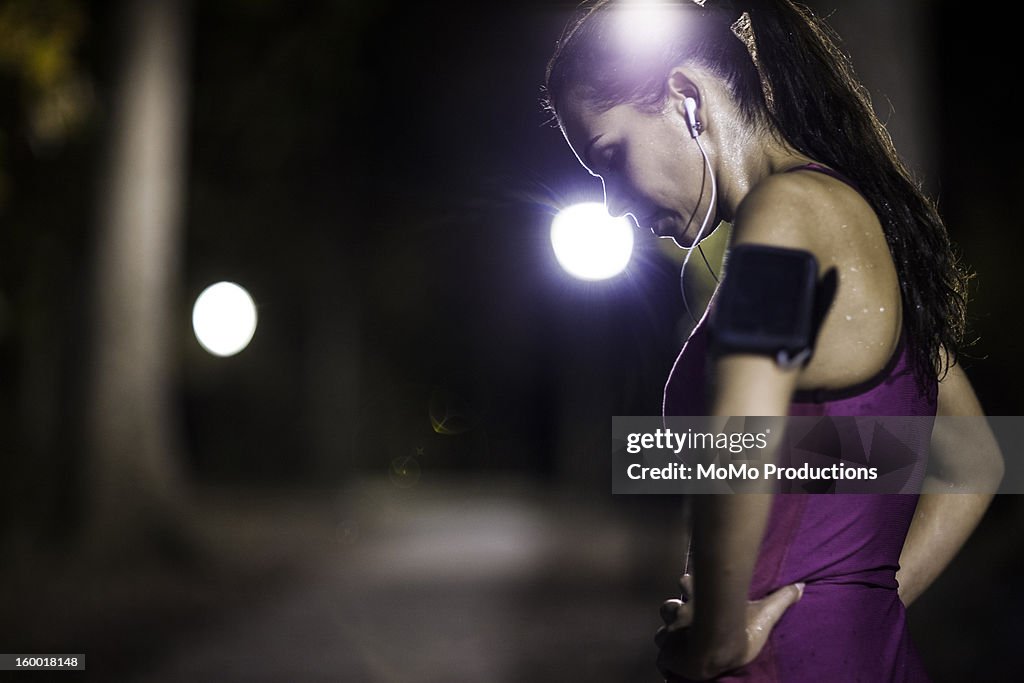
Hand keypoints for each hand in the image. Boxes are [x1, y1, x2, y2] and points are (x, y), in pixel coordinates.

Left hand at [654, 574, 804, 680]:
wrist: (719, 650)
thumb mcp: (764, 614)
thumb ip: (780, 599)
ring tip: (679, 644)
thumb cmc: (740, 630)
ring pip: (661, 631)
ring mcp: (672, 632)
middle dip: (674, 610)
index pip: (685, 584)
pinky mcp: (667, 652)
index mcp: (698, 600)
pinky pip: (662, 655)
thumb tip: (800, 586)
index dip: (687, 586)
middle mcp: (681, 612)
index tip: (689, 586)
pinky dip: (667, 657)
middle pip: (668, 606)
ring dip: (668, 635)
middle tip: (685, 620)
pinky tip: (674, 662)